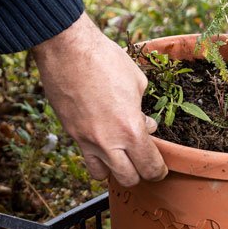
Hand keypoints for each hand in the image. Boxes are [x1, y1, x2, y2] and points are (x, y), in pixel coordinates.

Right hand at [33, 13, 167, 186]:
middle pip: (128, 179)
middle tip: (143, 160)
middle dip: (140, 173)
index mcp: (130, 129)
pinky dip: (96, 155)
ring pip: (102, 175)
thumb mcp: (137, 81)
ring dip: (114, 169)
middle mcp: (107, 142)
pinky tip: (102, 138)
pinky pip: (85, 156)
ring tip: (120, 154)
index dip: (159, 170)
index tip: (161, 167)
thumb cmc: (105, 59)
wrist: (66, 49)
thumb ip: (143, 109)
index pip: (150, 167)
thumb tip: (145, 123)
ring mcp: (85, 140)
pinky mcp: (70, 132)